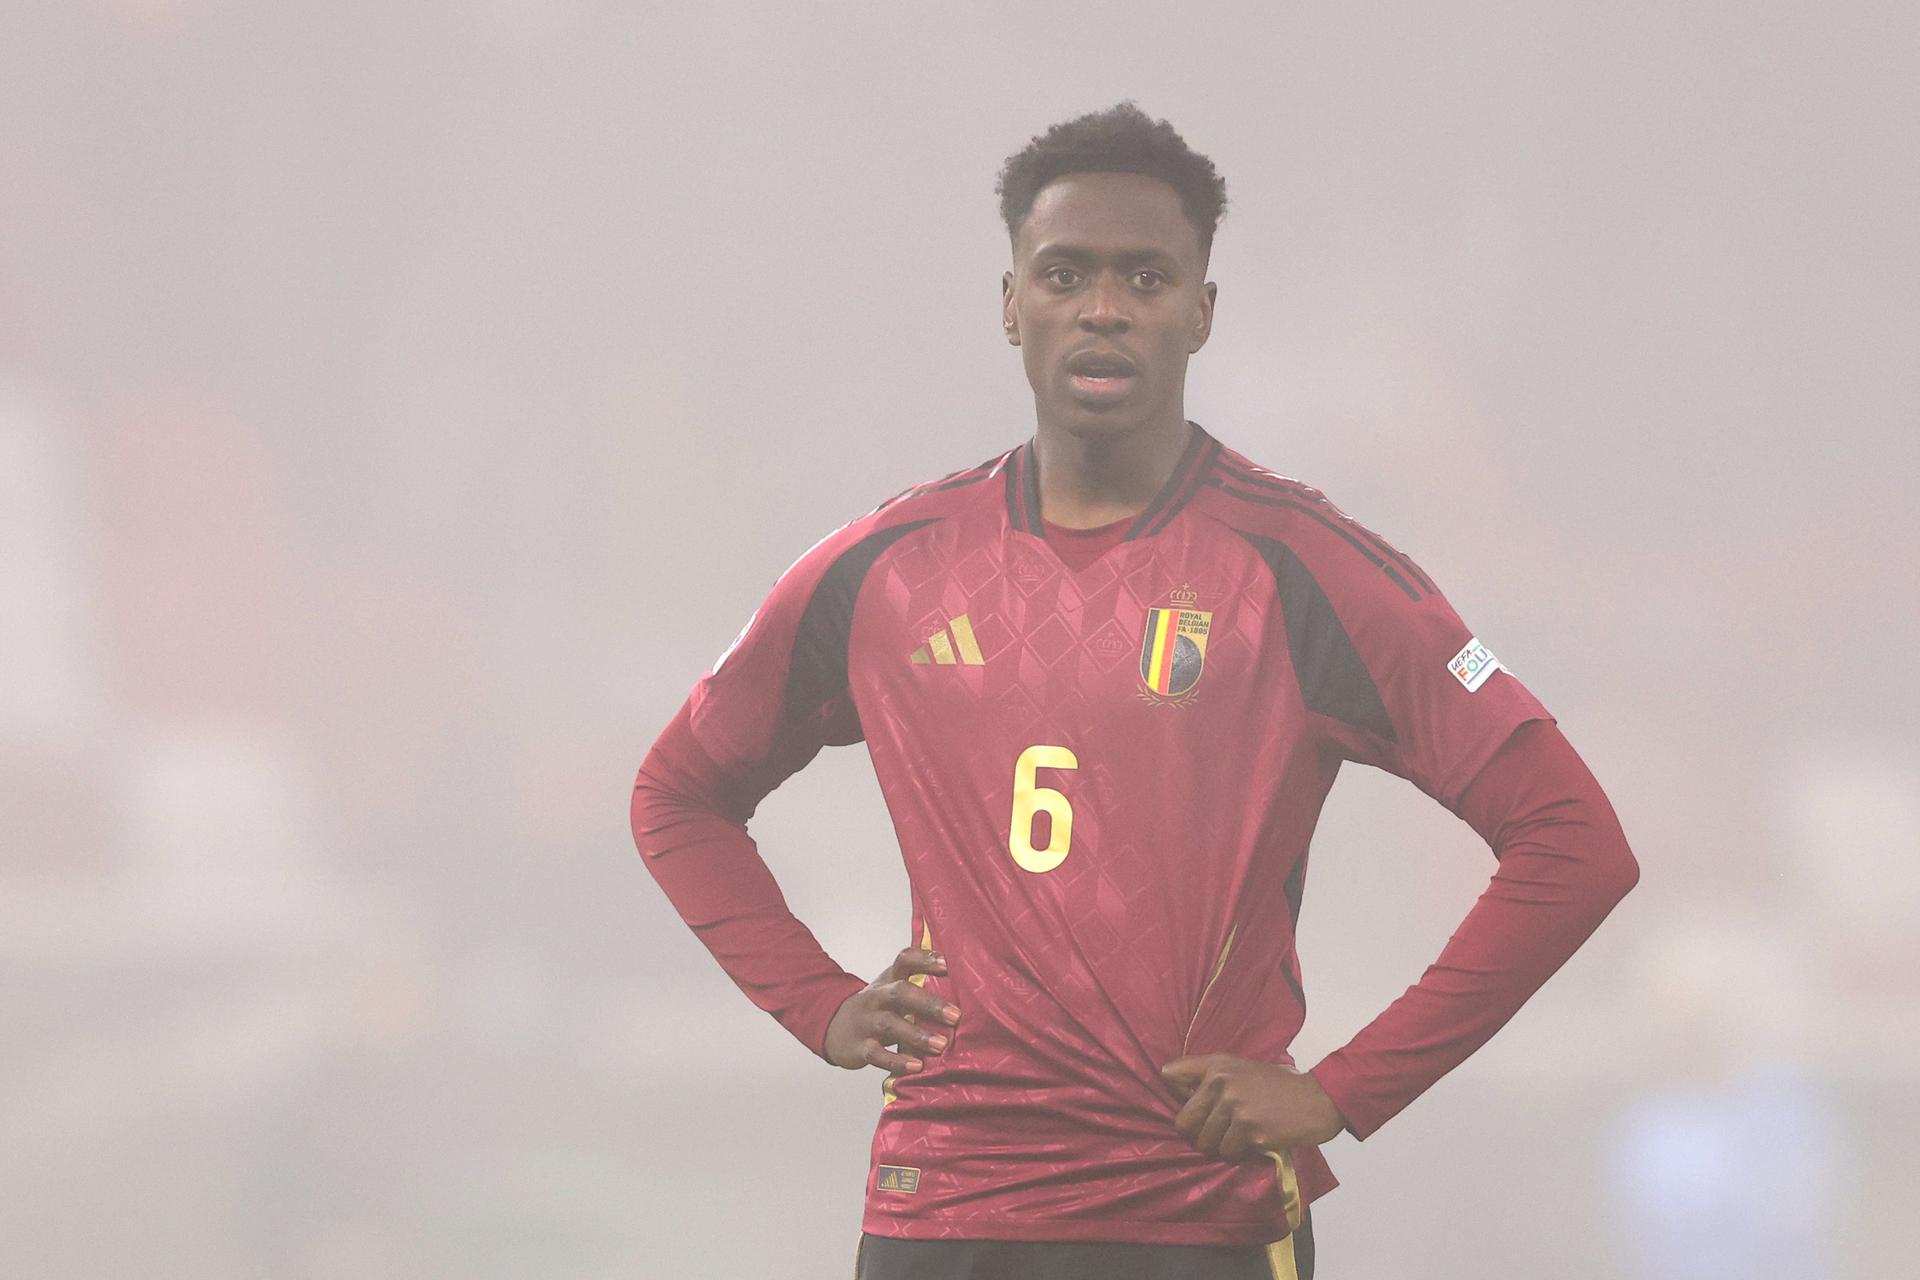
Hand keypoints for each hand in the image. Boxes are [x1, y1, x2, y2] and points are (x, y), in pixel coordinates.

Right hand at [822, 946, 961, 1072]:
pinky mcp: (860, 1048)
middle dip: (928, 1003)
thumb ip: (919, 984)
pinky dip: (897, 1061)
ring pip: (890, 1024)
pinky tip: (916, 1066)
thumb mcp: (891, 989)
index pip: (904, 960)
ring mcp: (866, 1022)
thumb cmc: (876, 1007)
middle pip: (900, 993)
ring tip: (941, 1045)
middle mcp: (877, 997)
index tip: (946, 964)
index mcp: (888, 980)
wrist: (833, 1027)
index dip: (924, 959)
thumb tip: (964, 987)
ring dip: (917, 1034)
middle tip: (955, 1016)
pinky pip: (878, 1054)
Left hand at [1159, 1053, 1346, 1160]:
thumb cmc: (1280, 1087)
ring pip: (1205, 1142)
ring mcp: (1235, 1105)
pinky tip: (1255, 1143)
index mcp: (1217, 1064)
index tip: (1194, 1106)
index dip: (1177, 1095)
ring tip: (1242, 1137)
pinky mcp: (1249, 1129)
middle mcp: (1221, 1081)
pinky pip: (1227, 1153)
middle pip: (1183, 1122)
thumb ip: (1211, 1077)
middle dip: (1199, 1133)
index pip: (1171, 1073)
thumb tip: (1177, 1092)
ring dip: (1222, 1147)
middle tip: (1221, 1133)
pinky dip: (1240, 1154)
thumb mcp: (1242, 1069)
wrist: (1319, 1099)